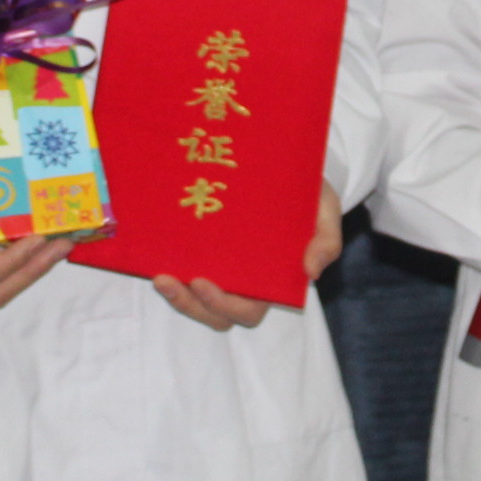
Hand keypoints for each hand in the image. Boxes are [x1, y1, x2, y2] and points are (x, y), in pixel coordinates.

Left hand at [154, 177, 344, 331]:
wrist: (291, 167)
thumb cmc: (308, 193)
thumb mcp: (325, 210)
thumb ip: (326, 240)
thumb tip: (311, 271)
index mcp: (273, 279)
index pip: (248, 309)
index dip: (224, 304)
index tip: (202, 282)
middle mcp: (246, 280)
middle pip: (216, 313)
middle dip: (190, 305)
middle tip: (168, 280)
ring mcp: (224, 267)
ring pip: (197, 301)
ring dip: (176, 296)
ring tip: (157, 276)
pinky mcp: (206, 250)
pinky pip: (186, 273)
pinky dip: (171, 271)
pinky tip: (153, 258)